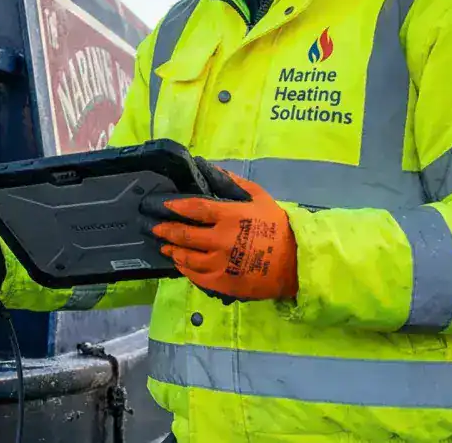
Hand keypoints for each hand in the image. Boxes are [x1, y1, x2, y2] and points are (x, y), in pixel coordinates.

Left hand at [141, 164, 297, 302]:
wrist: (297, 263)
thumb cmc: (278, 227)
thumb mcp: (260, 198)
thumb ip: (234, 183)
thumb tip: (208, 168)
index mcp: (230, 217)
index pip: (194, 209)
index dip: (175, 206)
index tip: (163, 205)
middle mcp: (221, 240)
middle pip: (184, 235)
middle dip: (165, 230)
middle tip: (154, 228)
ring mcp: (220, 264)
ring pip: (186, 258)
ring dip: (172, 251)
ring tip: (164, 246)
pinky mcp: (223, 283)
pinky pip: (196, 276)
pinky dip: (184, 269)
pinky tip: (180, 264)